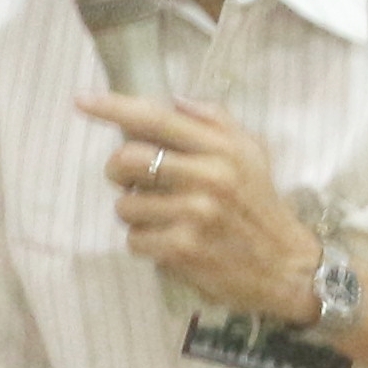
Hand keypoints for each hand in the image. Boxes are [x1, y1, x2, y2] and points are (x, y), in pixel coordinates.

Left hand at [79, 89, 322, 322]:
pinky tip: (169, 243)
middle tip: (131, 181)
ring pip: (125, 206)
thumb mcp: (252, 153)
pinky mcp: (183, 248)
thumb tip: (174, 100)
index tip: (82, 101)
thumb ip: (216, 122)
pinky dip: (145, 243)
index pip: (157, 119)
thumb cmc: (262, 207)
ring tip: (162, 218)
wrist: (285, 267)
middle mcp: (207, 176)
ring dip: (135, 214)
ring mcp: (194, 213)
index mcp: (222, 148)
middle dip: (117, 171)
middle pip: (127, 159)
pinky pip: (134, 240)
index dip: (114, 108)